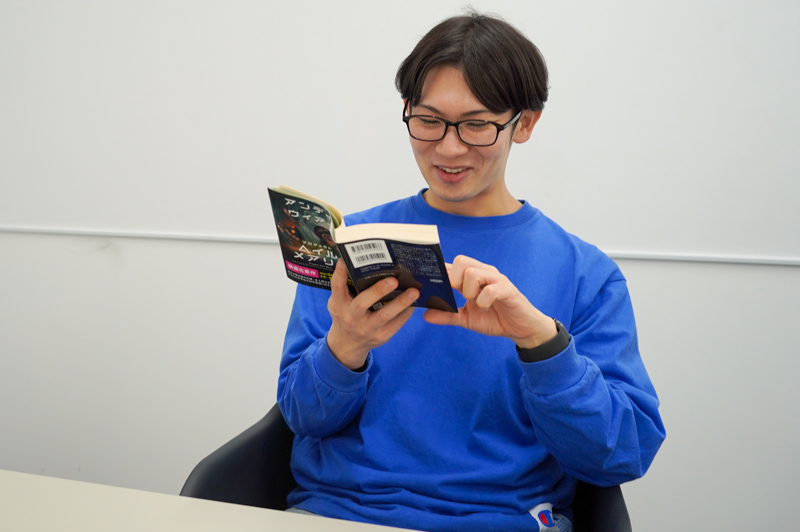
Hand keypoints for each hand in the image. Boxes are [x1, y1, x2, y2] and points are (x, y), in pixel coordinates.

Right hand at [326, 260, 419, 369]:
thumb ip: (345, 286)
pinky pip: (396, 323)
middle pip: (362, 303)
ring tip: (414, 291)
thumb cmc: (346, 314)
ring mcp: (367, 328)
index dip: (340, 274)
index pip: (337, 287)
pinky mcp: (381, 336)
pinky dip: (406, 311)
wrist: (348, 343)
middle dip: (378, 291)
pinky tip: (414, 301)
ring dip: (401, 302)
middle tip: (393, 280)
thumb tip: (360, 262)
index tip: (344, 260)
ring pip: (384, 315)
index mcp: (339, 304)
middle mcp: (351, 317)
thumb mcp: (339, 301)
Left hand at [424, 255, 556, 348]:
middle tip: (459, 295)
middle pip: (461, 260)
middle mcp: (484, 273)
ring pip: (474, 272)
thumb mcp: (467, 319)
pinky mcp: (508, 290)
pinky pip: (490, 289)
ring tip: (474, 302)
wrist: (520, 328)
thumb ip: (448, 315)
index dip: (440, 272)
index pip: (453, 265)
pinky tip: (485, 308)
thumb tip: (425, 315)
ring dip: (469, 291)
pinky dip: (483, 301)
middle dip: (454, 279)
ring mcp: (497, 280)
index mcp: (473, 277)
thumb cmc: (494, 318)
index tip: (431, 283)